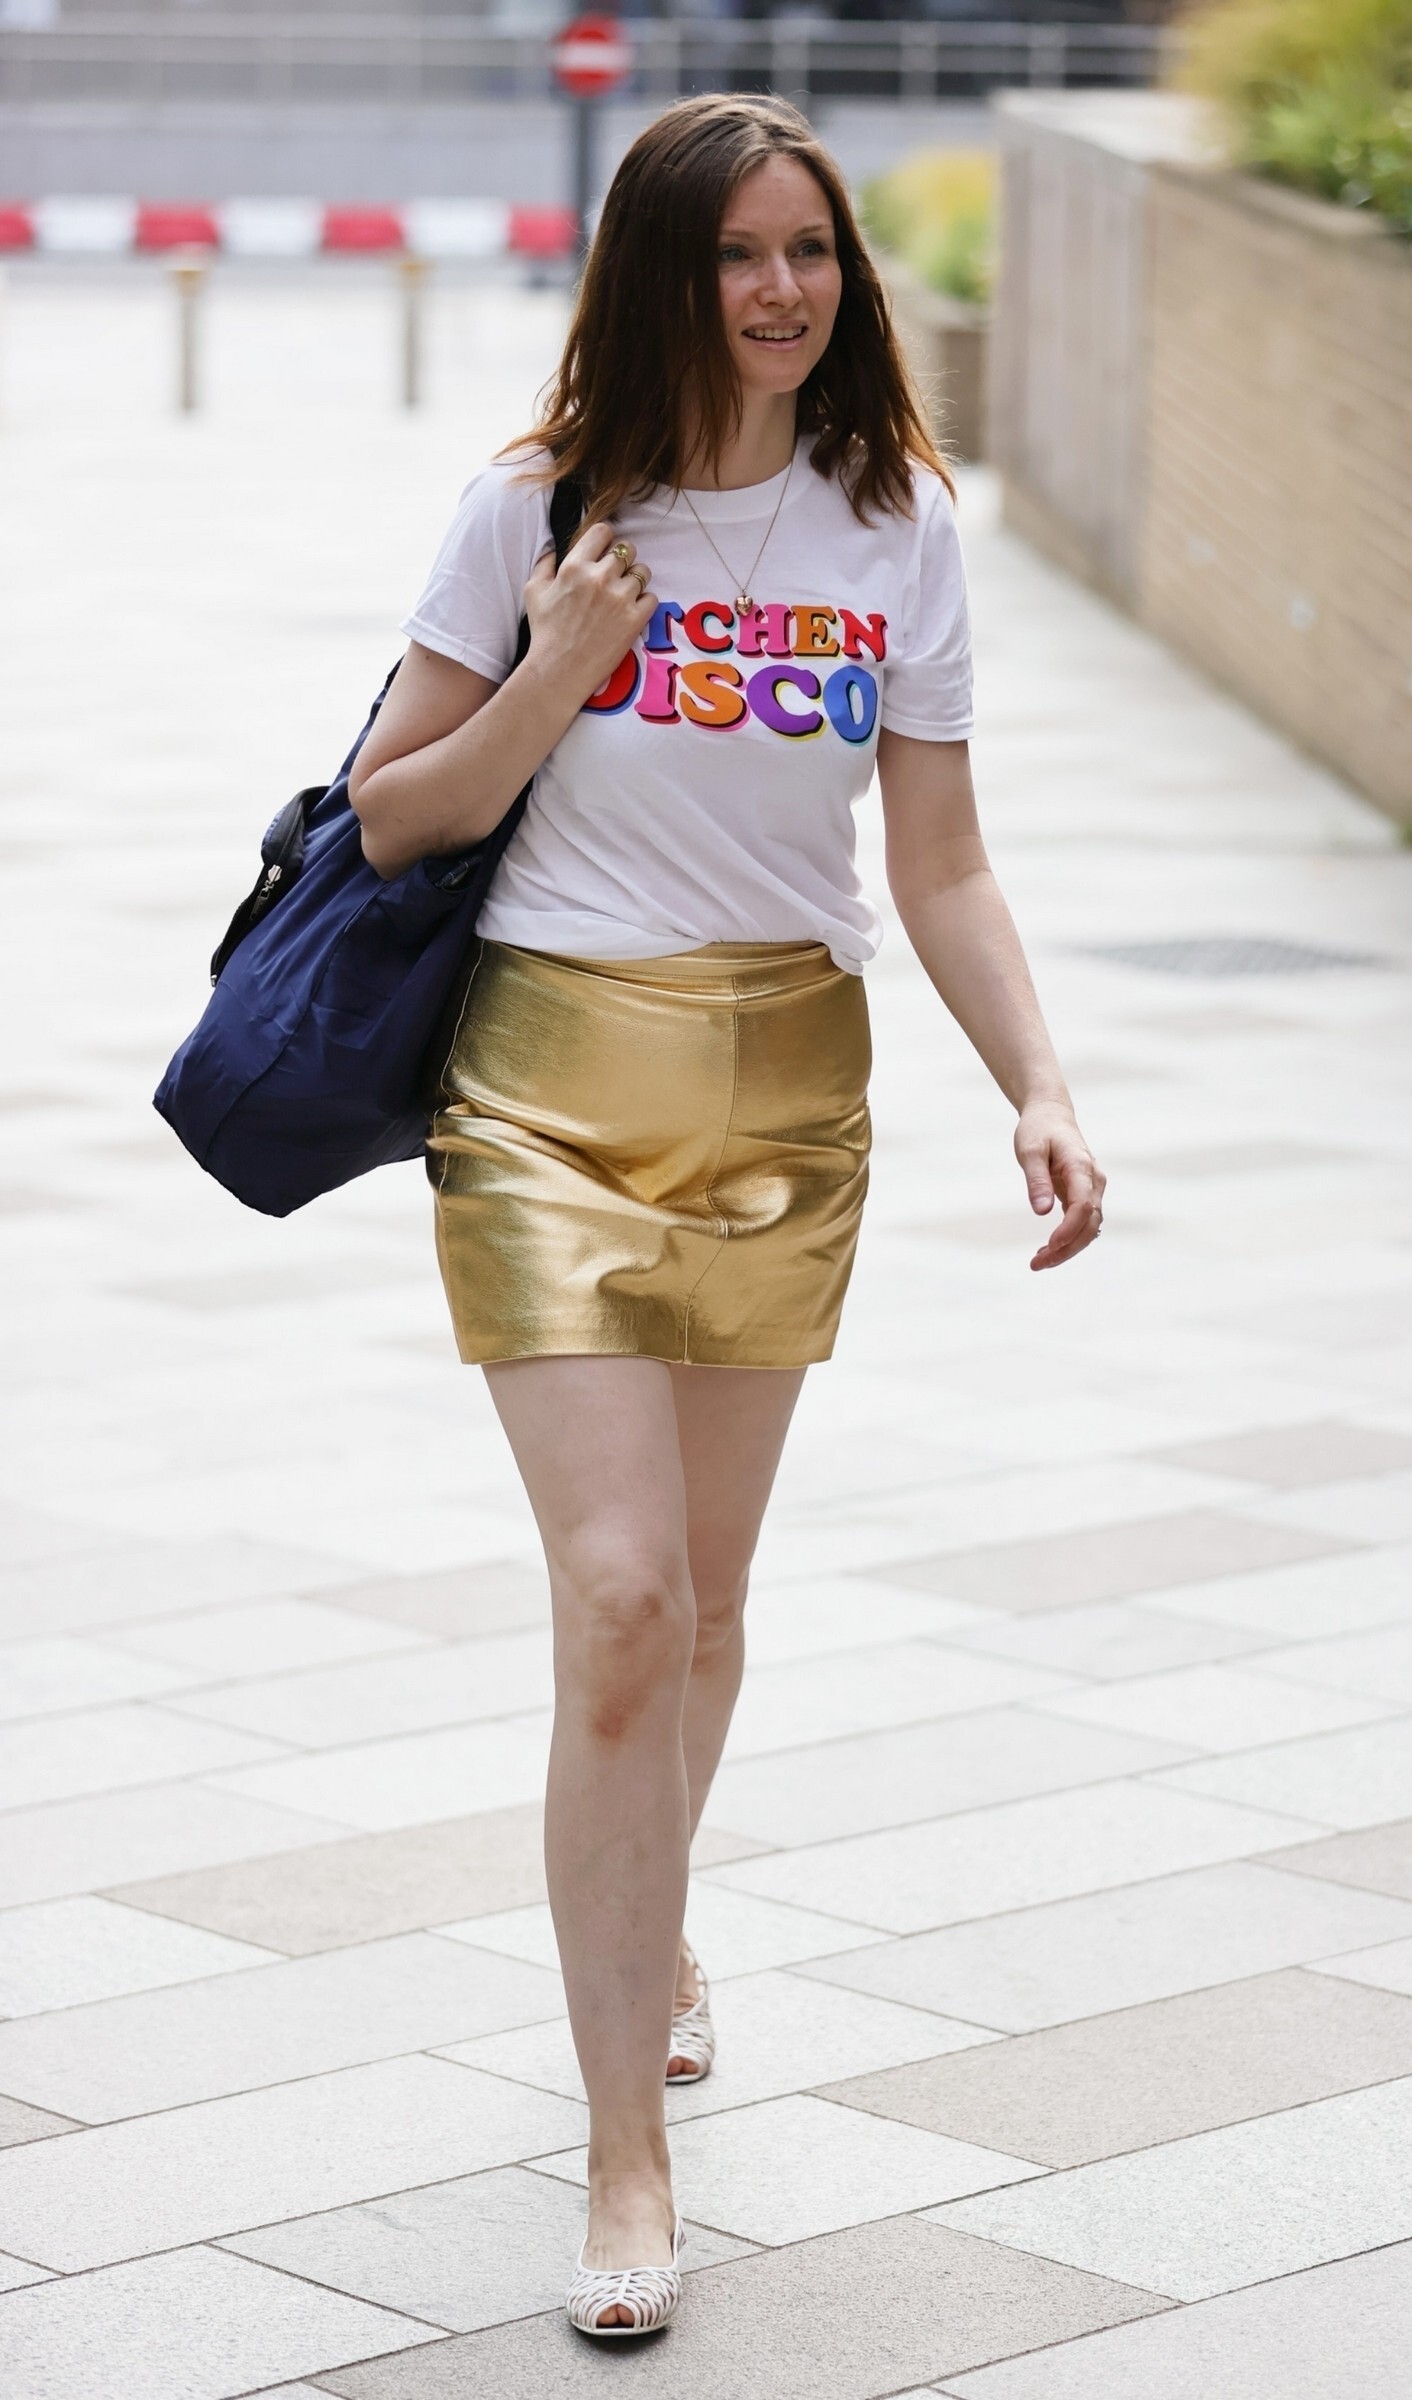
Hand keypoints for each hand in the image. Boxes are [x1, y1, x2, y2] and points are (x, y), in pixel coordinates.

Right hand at [523, 520, 655, 709]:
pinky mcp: (635, 619)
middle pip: (627, 550)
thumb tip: (553, 550)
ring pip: (643, 572)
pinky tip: (630, 612)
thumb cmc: (545, 632)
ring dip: (635, 581)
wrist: (559, 669)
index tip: (605, 550)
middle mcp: (600, 577)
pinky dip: (644, 603)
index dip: (606, 539)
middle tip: (615, 576)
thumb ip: (544, 565)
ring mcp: (620, 598)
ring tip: (623, 596)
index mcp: (575, 566)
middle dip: (623, 561)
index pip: (603, 532)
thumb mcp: (533, 592)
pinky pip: (652, 597)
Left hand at [1016, 1100, 1104, 1271]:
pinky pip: (1082, 1223)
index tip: (1048, 1246)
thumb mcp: (1029, 1150)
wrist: (1051, 1115)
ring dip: (1067, 1248)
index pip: (1083, 1206)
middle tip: (1037, 1264)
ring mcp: (1092, 1189)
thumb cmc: (1038, 1130)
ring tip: (1038, 1262)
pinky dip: (1068, 1240)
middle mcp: (1093, 1181)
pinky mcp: (1085, 1195)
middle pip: (1090, 1224)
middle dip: (1067, 1248)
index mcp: (1081, 1167)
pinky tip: (1047, 1251)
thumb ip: (1036, 1179)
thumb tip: (1041, 1211)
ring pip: (1089, 1228)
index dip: (1068, 1230)